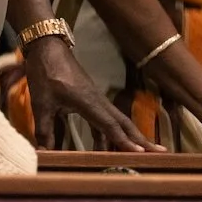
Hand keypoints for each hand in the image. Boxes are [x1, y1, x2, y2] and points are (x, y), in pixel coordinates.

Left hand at [22, 37, 160, 151]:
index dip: (124, 141)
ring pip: (116, 121)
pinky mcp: (90, 98)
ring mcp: (96, 99)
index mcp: (89, 102)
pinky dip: (110, 133)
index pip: (110, 126)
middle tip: (159, 152)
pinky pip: (106, 118)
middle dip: (140, 139)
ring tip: (139, 153)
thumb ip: (44, 130)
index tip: (141, 153)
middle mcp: (98, 101)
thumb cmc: (46, 73)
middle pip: (123, 123)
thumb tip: (44, 154)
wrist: (48, 48)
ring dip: (127, 137)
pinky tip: (106, 147)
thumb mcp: (41, 103)